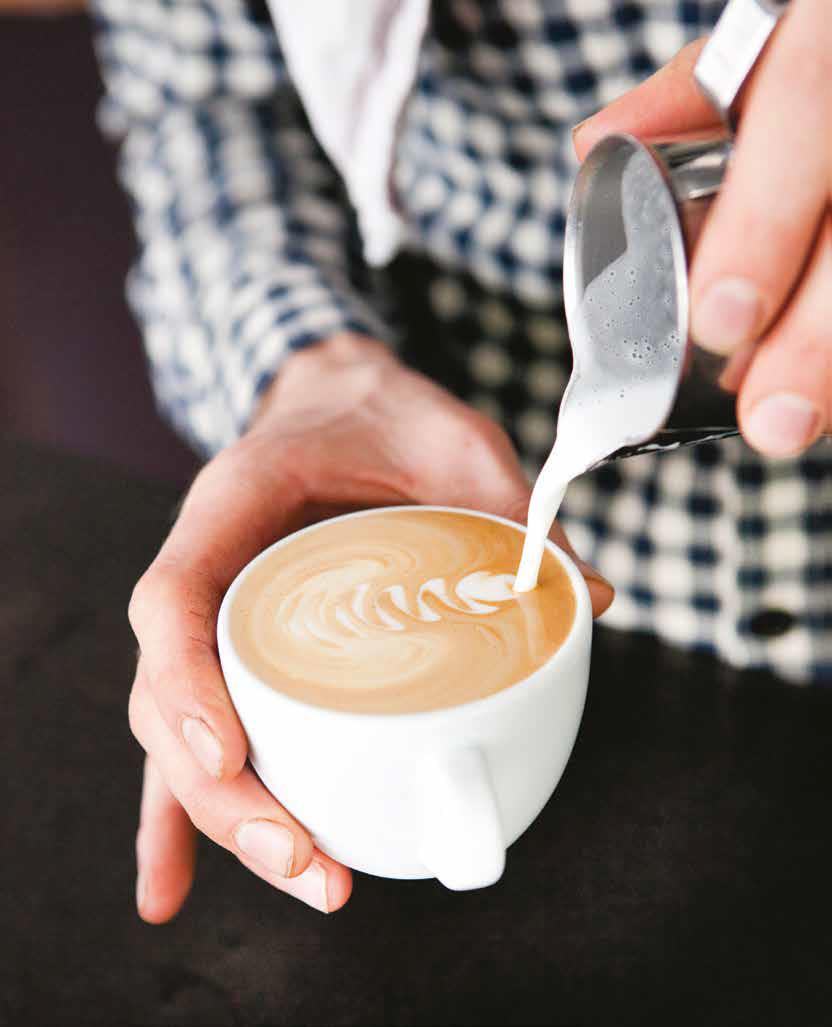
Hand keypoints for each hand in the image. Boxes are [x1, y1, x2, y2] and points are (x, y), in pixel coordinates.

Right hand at [128, 333, 613, 922]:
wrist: (339, 398)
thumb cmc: (382, 413)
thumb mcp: (451, 440)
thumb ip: (510, 504)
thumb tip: (592, 597)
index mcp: (234, 504)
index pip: (174, 598)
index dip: (186, 683)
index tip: (230, 760)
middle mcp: (207, 566)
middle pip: (168, 695)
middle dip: (221, 794)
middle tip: (308, 859)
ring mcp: (214, 617)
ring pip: (177, 732)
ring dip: (220, 822)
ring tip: (307, 881)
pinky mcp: (238, 652)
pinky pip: (194, 735)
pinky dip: (179, 815)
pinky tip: (172, 889)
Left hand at [573, 1, 831, 458]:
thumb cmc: (809, 63)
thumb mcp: (761, 51)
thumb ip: (688, 94)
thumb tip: (598, 143)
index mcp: (831, 31)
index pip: (804, 108)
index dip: (763, 223)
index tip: (718, 323)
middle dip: (816, 329)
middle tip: (767, 417)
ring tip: (785, 424)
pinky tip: (821, 394)